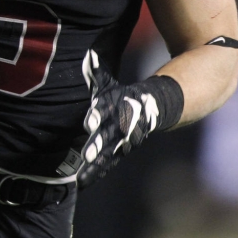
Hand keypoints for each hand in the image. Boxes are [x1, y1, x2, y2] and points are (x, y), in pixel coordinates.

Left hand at [77, 50, 182, 188]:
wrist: (155, 109)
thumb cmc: (124, 96)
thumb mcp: (109, 84)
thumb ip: (96, 72)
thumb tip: (88, 54)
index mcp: (115, 107)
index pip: (106, 111)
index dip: (99, 115)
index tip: (91, 122)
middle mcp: (119, 126)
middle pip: (107, 136)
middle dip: (97, 145)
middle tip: (87, 155)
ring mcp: (121, 141)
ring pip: (107, 155)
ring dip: (95, 166)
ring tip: (81, 179)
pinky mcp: (119, 151)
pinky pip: (107, 163)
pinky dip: (96, 173)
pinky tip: (83, 183)